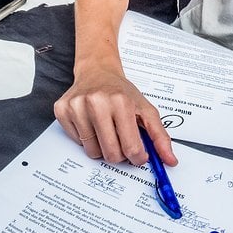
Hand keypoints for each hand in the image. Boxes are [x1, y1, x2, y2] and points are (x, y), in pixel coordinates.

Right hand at [53, 69, 176, 166]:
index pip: (131, 148)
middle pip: (111, 154)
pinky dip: (86, 139)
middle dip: (120, 154)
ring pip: (92, 152)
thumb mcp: (146, 109)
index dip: (138, 157)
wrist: (98, 71)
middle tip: (122, 140)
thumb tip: (170, 161)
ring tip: (106, 129)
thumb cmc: (122, 92)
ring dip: (102, 147)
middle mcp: (97, 102)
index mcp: (121, 102)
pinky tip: (91, 123)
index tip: (139, 154)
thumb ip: (160, 137)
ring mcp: (77, 106)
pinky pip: (77, 143)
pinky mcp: (62, 110)